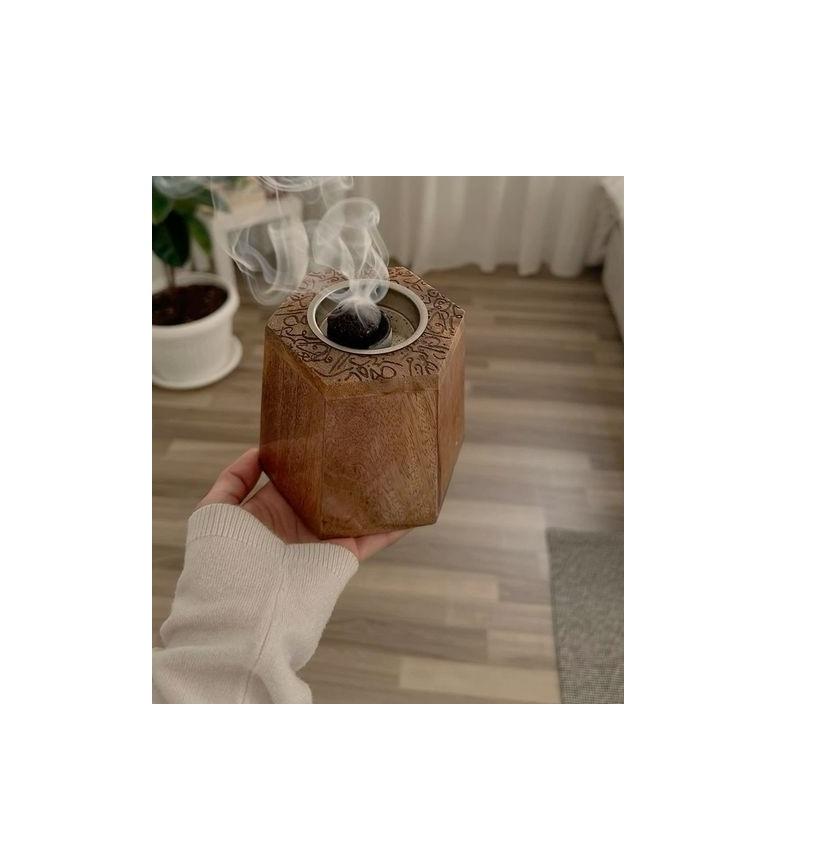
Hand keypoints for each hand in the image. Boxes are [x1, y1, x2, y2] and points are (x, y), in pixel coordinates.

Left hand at [197, 448, 407, 562]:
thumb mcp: (213, 511)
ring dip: (373, 493)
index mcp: (267, 514)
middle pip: (327, 492)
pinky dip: (395, 524)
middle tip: (363, 438)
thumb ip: (232, 480)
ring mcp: (323, 542)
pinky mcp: (343, 557)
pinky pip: (374, 537)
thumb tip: (259, 452)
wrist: (242, 607)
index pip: (291, 479)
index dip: (305, 457)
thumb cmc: (223, 559)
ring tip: (393, 462)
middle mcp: (298, 526)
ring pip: (354, 512)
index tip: (321, 432)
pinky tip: (412, 506)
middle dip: (343, 470)